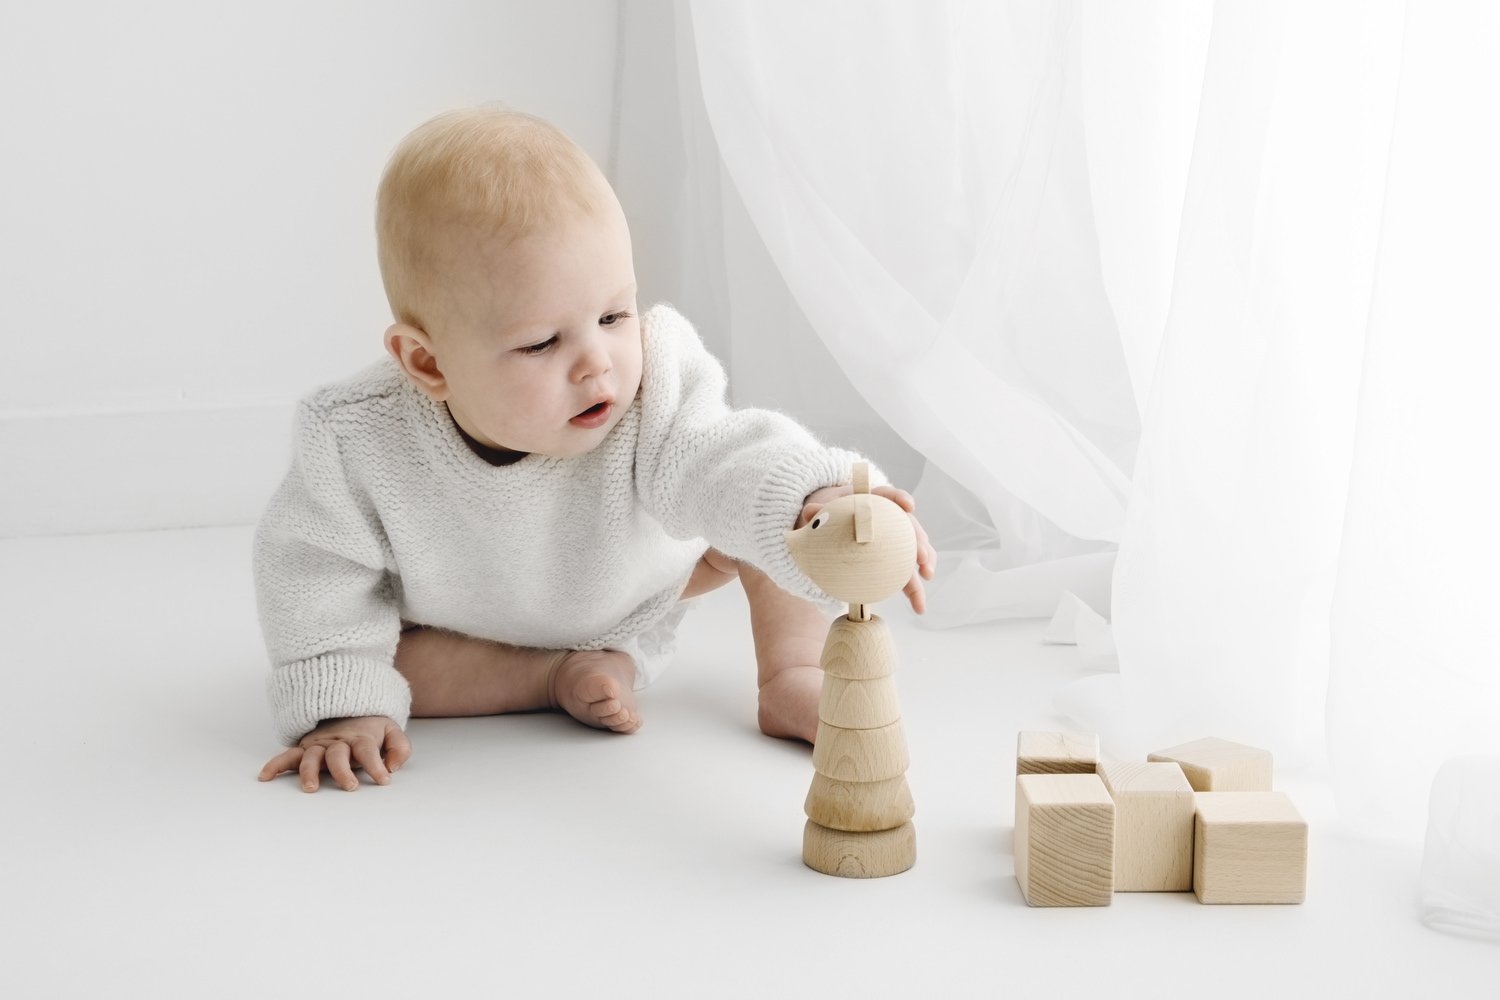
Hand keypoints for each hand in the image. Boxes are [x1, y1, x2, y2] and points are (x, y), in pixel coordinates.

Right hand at [257, 715, 410, 792]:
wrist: (351, 708)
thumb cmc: (372, 728)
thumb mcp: (392, 731)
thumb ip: (399, 747)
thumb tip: (393, 766)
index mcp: (360, 738)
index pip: (367, 750)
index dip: (376, 765)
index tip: (384, 779)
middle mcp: (337, 741)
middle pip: (337, 754)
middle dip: (343, 771)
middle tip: (350, 786)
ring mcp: (319, 745)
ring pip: (310, 756)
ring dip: (309, 771)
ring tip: (310, 788)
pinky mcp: (304, 748)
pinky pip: (287, 756)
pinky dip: (275, 764)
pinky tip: (265, 776)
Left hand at [798, 484, 937, 612]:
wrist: (834, 525)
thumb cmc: (830, 515)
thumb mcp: (822, 511)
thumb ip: (818, 512)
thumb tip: (810, 512)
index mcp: (872, 500)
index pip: (888, 495)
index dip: (899, 498)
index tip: (909, 506)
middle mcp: (890, 517)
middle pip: (909, 526)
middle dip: (918, 541)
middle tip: (921, 559)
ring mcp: (896, 536)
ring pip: (915, 547)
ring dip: (925, 562)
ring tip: (927, 577)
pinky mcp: (896, 555)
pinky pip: (909, 566)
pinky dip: (916, 580)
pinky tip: (918, 599)